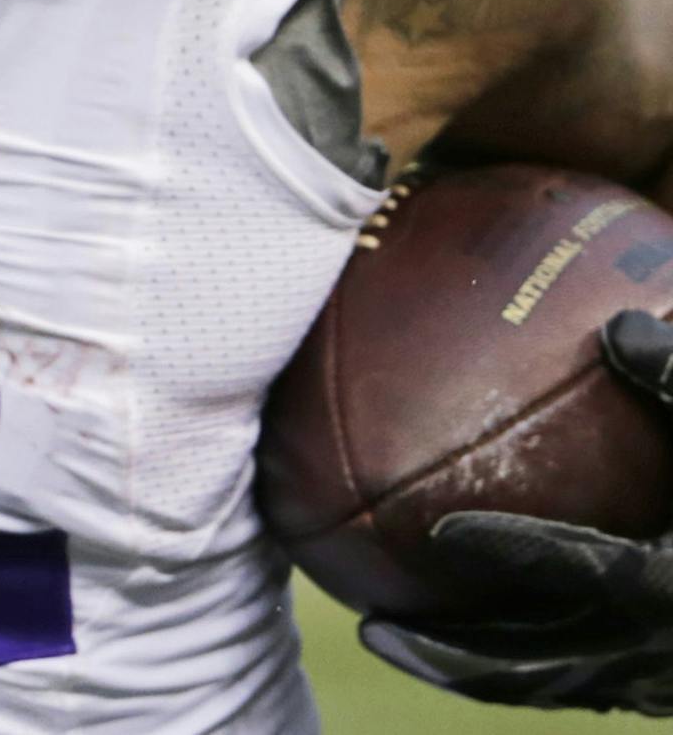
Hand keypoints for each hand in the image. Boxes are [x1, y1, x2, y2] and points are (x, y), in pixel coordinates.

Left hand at [359, 309, 672, 713]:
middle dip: (460, 655)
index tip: (447, 532)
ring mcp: (666, 679)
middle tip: (370, 631)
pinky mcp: (661, 683)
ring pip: (555, 686)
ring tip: (383, 635)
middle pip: (552, 668)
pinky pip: (575, 679)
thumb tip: (616, 327)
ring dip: (471, 668)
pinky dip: (514, 658)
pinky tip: (456, 615)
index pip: (597, 570)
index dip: (522, 553)